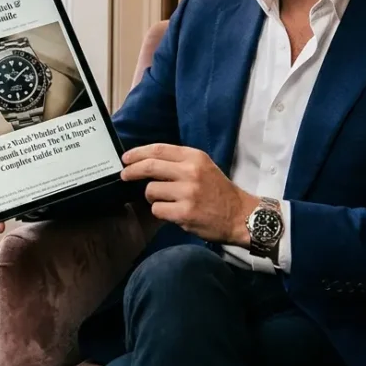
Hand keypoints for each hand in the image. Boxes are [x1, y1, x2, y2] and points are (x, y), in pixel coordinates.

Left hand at [120, 143, 254, 245]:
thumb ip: (178, 163)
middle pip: (149, 167)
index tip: (126, 158)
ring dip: (152, 198)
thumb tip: (145, 163)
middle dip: (131, 171)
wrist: (240, 215)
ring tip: (166, 201)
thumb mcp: (203, 167)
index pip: (158, 149)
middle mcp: (191, 172)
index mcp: (194, 157)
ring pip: (150, 191)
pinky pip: (157, 210)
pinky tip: (173, 212)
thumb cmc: (218, 191)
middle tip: (125, 175)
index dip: (138, 153)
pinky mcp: (185, 212)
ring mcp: (188, 193)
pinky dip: (160, 212)